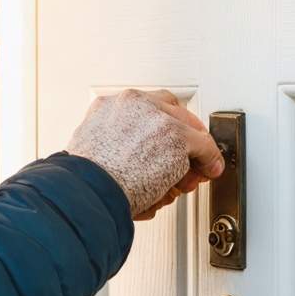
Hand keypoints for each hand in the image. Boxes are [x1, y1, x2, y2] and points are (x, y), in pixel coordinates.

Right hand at [66, 89, 224, 220]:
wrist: (89, 192)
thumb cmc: (85, 183)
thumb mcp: (90, 154)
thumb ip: (112, 147)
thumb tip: (128, 160)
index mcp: (107, 106)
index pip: (143, 108)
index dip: (157, 128)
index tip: (160, 145)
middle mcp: (132, 104)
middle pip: (170, 112)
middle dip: (179, 137)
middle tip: (184, 158)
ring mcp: (157, 118)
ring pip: (186, 129)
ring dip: (190, 154)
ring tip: (186, 177)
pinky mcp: (178, 136)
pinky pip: (204, 146)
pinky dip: (209, 160)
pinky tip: (209, 171)